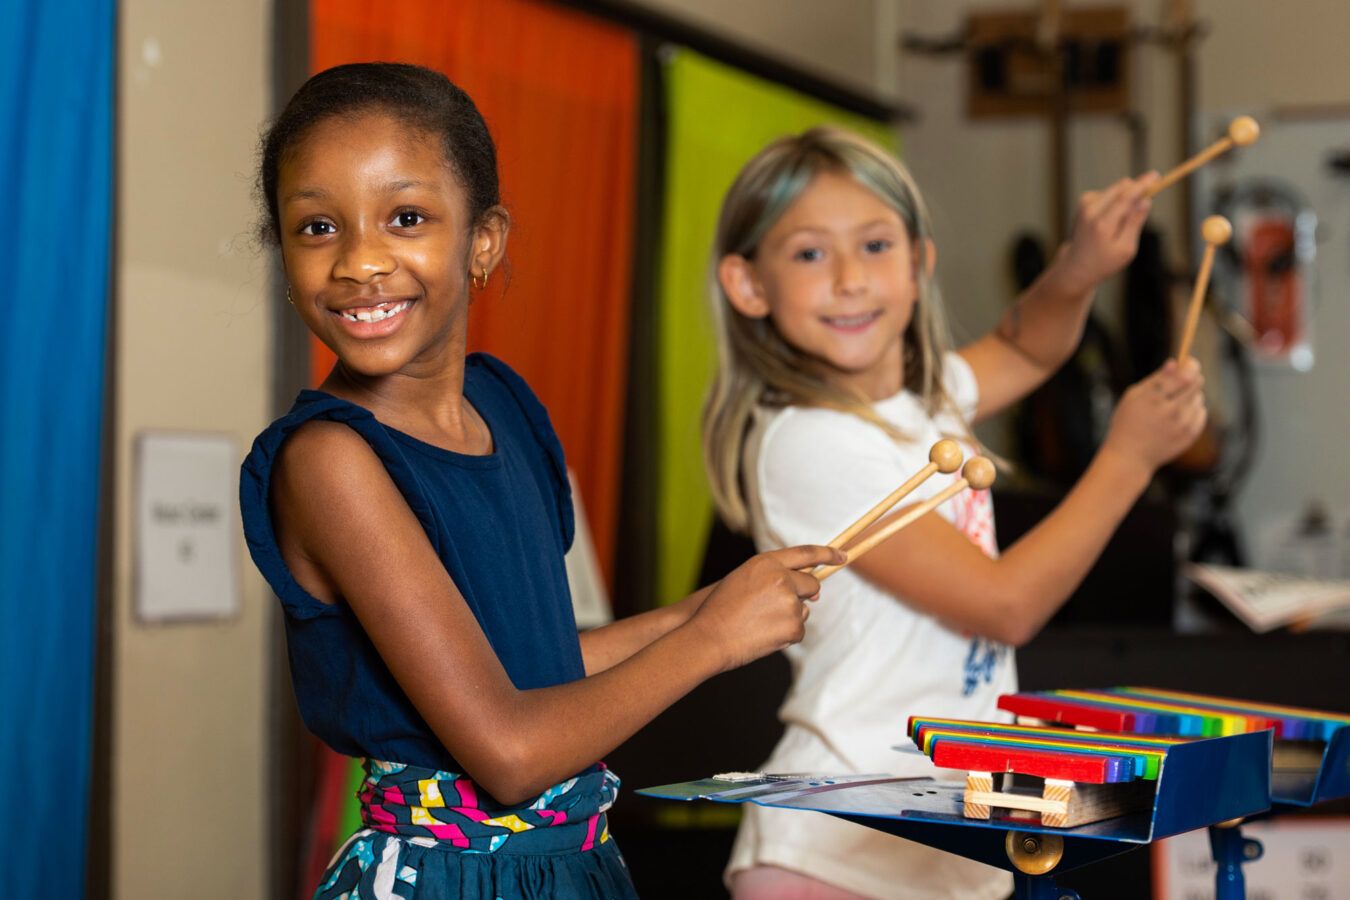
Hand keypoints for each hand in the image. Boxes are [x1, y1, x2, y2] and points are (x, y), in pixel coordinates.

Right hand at [685, 545, 844, 671]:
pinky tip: (763, 634)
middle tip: (778, 607)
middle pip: (811, 584)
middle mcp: (782, 578)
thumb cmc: (722, 609)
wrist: (710, 636)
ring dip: (789, 617)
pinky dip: (785, 634)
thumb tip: (814, 591)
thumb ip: (775, 576)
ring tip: (759, 622)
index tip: (842, 556)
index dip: (827, 554)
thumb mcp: (745, 578)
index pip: (806, 553)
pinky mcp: (793, 625)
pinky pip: (798, 629)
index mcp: (767, 562)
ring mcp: (790, 602)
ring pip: (803, 609)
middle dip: (803, 595)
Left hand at [1053, 173, 1157, 293]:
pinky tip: (1113, 219)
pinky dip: (1116, 201)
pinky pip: (1109, 193)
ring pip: (1116, 189)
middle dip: (1137, 187)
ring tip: (1123, 222)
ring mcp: (1085, 205)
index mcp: (1102, 224)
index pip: (1125, 197)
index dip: (1142, 185)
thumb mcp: (1125, 249)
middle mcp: (1090, 211)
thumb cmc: (1105, 260)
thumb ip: (1134, 223)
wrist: (1077, 265)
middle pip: (1120, 188)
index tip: (1156, 176)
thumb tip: (1145, 200)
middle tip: (1153, 189)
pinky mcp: (1084, 201)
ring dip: (1126, 197)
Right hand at [1102, 359, 1207, 474]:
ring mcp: (1183, 425)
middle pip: (1196, 383)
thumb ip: (1156, 379)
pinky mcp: (1190, 435)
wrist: (1130, 456)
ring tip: (1173, 404)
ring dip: (1190, 396)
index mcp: (1154, 398)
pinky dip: (1193, 410)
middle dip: (1191, 377)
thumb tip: (1175, 363)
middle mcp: (1171, 411)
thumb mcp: (1133, 396)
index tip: (1188, 362)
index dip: (1190, 365)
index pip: (1184, 375)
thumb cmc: (1128, 422)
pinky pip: (1201, 413)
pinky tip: (1177, 417)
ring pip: (1199, 397)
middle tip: (1181, 380)